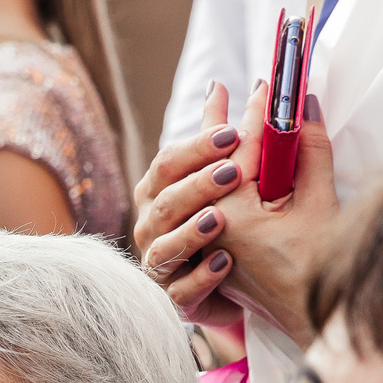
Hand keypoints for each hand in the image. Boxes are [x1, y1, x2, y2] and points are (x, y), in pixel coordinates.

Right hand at [132, 82, 254, 325]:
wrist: (219, 286)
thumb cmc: (215, 223)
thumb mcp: (214, 176)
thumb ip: (214, 134)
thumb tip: (218, 84)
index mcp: (156, 190)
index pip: (168, 162)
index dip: (198, 148)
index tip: (233, 133)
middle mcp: (148, 225)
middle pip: (166, 202)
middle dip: (199, 186)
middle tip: (234, 172)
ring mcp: (155, 262)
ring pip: (166, 247)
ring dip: (193, 232)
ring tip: (222, 219)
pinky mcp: (170, 298)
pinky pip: (180, 291)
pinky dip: (202, 278)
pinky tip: (226, 265)